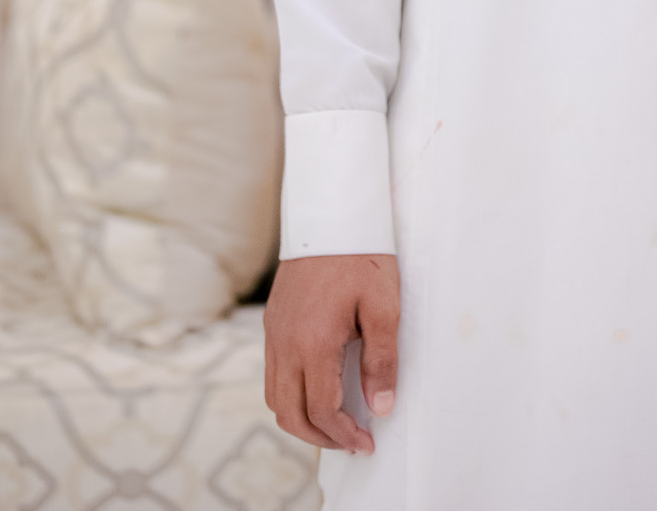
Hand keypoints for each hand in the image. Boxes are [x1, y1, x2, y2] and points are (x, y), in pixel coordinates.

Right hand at [264, 253, 400, 452]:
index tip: (366, 442)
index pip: (322, 410)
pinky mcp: (272, 322)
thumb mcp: (384, 306)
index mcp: (313, 343)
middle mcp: (285, 343)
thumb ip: (381, 360)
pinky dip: (291, 394)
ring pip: (275, 397)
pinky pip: (272, 373)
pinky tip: (317, 388)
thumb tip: (380, 406)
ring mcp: (274, 333)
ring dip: (301, 418)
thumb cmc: (361, 256)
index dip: (343, 435)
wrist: (330, 214)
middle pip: (290, 414)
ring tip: (334, 422)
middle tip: (351, 442)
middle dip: (320, 437)